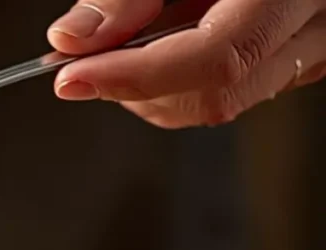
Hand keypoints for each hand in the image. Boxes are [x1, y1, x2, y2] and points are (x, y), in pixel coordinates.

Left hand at [47, 0, 325, 127]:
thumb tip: (73, 39)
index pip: (218, 57)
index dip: (136, 76)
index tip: (71, 76)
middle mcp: (316, 23)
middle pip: (215, 93)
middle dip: (135, 87)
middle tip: (80, 62)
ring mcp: (312, 47)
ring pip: (219, 102)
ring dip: (151, 87)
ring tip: (121, 41)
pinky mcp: (296, 57)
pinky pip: (230, 89)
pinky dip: (175, 79)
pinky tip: (156, 41)